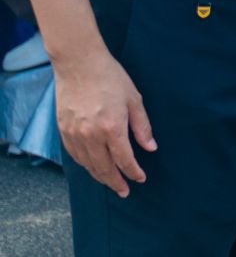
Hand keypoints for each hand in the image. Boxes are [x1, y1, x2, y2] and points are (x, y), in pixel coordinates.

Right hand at [53, 46, 154, 195]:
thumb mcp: (134, 99)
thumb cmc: (111, 78)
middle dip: (116, 182)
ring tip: (111, 183)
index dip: (133, 172)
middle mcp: (91, 135)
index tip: (140, 179)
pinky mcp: (63, 131)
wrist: (79, 64)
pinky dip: (85, 165)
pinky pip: (75, 156)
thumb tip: (150, 147)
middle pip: (104, 168)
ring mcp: (74, 134)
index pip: (124, 159)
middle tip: (125, 191)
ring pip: (88, 165)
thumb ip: (142, 126)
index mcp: (112, 128)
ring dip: (100, 177)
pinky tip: (93, 167)